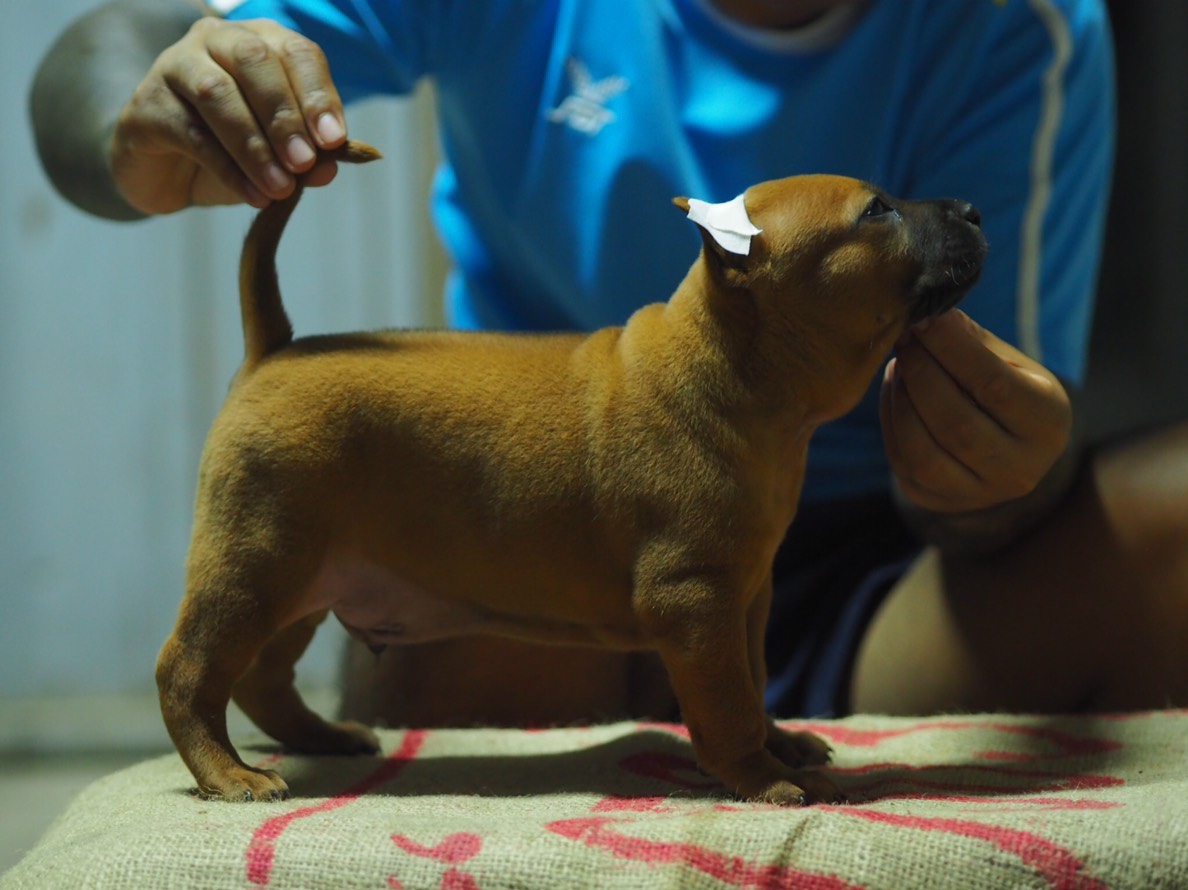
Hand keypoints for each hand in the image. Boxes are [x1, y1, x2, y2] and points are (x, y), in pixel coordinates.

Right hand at [110, 15, 345, 213]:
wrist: (166, 171)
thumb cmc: (231, 150)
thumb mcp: (277, 156)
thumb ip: (304, 157)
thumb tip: (329, 168)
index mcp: (260, 41)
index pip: (296, 52)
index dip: (318, 95)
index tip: (334, 140)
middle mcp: (216, 41)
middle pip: (254, 60)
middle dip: (284, 115)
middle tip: (304, 162)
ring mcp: (175, 65)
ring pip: (218, 93)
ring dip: (255, 145)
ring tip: (281, 187)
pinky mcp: (146, 104)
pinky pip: (191, 133)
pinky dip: (228, 169)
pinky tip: (253, 195)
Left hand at [880, 309, 1071, 514]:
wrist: (1006, 452)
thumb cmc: (1006, 392)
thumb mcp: (1009, 364)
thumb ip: (972, 342)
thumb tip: (928, 314)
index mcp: (1048, 423)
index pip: (993, 384)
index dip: (951, 348)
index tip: (925, 316)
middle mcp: (1019, 468)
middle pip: (955, 422)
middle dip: (921, 372)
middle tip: (903, 337)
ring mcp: (978, 494)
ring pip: (923, 451)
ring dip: (901, 399)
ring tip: (899, 362)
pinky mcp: (938, 501)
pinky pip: (903, 462)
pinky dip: (891, 420)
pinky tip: (895, 390)